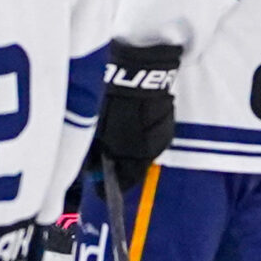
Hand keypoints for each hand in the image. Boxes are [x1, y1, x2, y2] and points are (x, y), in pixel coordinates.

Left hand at [97, 42, 180, 192]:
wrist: (141, 74)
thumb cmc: (116, 104)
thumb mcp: (100, 132)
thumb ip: (98, 155)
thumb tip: (92, 171)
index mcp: (137, 156)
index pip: (126, 182)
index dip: (112, 186)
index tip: (101, 186)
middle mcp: (154, 150)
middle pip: (137, 168)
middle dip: (123, 167)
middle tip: (106, 160)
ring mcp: (164, 135)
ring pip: (145, 152)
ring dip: (132, 151)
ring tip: (118, 140)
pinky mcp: (168, 120)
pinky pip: (153, 137)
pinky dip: (141, 136)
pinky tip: (131, 125)